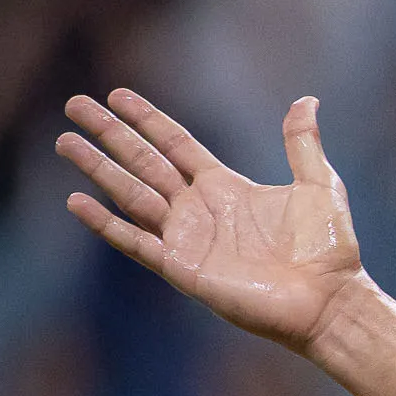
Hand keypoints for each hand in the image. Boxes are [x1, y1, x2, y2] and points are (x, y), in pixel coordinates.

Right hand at [57, 89, 365, 352]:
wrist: (330, 300)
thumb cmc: (329, 249)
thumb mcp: (318, 185)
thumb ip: (302, 143)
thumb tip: (306, 100)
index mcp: (225, 187)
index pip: (175, 144)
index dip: (147, 120)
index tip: (116, 95)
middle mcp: (199, 209)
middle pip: (144, 162)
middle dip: (109, 134)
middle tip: (73, 105)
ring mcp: (187, 238)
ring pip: (131, 195)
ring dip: (98, 169)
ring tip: (65, 142)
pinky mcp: (182, 268)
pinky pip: (136, 242)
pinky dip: (107, 224)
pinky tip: (77, 202)